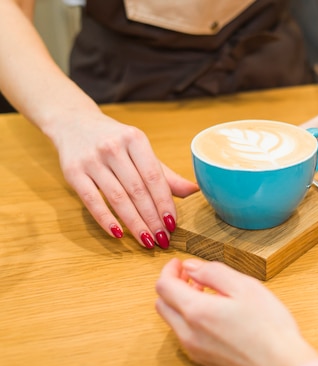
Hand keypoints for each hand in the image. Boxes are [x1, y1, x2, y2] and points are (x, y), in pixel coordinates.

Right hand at [53, 111, 197, 247]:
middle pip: (137, 190)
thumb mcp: (140, 150)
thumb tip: (194, 190)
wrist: (73, 122)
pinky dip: (106, 219)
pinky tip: (118, 234)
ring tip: (147, 240)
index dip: (164, 202)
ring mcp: (91, 160)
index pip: (154, 176)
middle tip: (162, 238)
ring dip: (134, 223)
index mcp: (135, 139)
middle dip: (152, 218)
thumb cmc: (114, 140)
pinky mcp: (73, 172)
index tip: (172, 223)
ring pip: (117, 198)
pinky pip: (92, 200)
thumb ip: (165, 174)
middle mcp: (113, 147)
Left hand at [155, 258, 317, 365]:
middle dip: (173, 286)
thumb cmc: (269, 327)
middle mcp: (188, 333)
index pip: (164, 286)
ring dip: (181, 303)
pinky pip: (185, 335)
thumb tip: (191, 267)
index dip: (169, 270)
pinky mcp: (204, 360)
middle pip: (162, 304)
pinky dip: (190, 319)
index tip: (180, 263)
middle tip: (194, 276)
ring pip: (173, 321)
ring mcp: (194, 350)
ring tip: (209, 293)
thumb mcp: (244, 286)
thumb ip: (213, 272)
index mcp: (196, 311)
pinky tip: (216, 314)